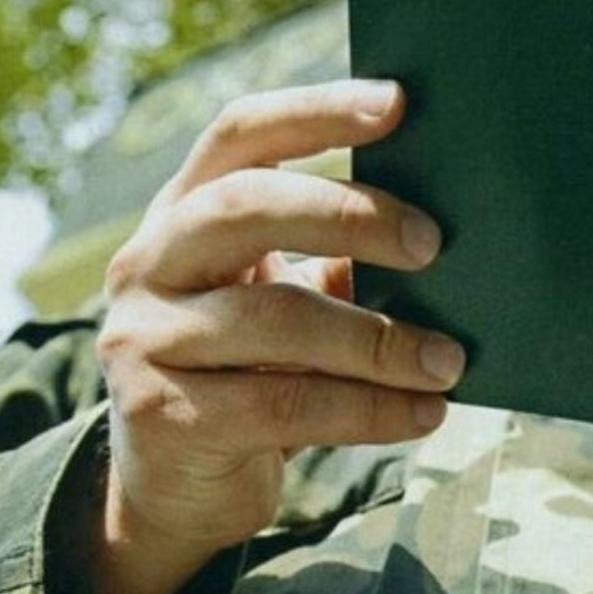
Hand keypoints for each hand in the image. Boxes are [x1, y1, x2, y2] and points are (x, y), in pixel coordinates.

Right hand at [87, 80, 462, 593]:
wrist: (174, 491)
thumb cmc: (250, 374)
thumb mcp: (279, 302)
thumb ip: (331, 260)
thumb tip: (439, 232)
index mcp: (182, 214)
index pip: (240, 135)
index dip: (315, 110)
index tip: (396, 102)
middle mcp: (149, 262)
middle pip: (246, 205)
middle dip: (350, 214)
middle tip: (433, 243)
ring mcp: (145, 338)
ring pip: (274, 318)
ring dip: (378, 341)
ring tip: (447, 360)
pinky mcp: (165, 416)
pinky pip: (285, 403)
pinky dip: (368, 409)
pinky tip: (422, 413)